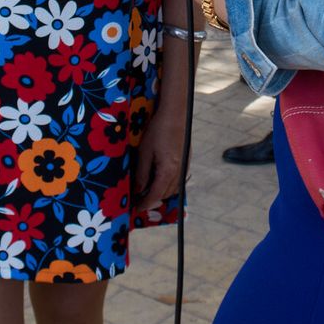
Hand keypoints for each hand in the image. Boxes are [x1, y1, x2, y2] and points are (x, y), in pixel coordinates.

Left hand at [133, 96, 185, 211]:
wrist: (176, 115)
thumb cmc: (158, 131)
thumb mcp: (144, 152)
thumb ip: (141, 173)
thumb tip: (138, 190)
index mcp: (168, 172)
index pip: (155, 195)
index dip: (145, 203)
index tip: (136, 208)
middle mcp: (179, 172)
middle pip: (165, 194)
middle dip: (152, 199)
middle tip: (139, 199)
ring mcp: (185, 167)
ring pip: (173, 188)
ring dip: (161, 192)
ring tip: (148, 190)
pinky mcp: (187, 161)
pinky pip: (178, 180)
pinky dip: (169, 184)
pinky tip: (160, 178)